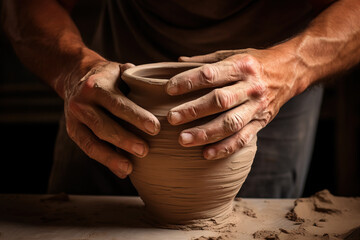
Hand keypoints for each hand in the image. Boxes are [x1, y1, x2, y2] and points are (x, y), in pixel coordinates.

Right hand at [64, 61, 159, 177]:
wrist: (76, 75)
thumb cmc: (109, 76)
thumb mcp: (121, 70)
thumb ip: (138, 82)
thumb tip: (165, 93)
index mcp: (96, 85)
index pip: (117, 103)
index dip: (136, 117)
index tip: (155, 128)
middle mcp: (81, 102)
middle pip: (103, 125)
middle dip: (125, 140)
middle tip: (145, 150)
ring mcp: (74, 118)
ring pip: (92, 141)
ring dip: (112, 157)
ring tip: (130, 168)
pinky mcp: (73, 131)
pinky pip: (89, 149)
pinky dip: (106, 161)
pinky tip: (122, 171)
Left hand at [166, 49, 302, 159]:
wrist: (290, 71)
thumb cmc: (254, 62)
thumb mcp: (233, 54)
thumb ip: (206, 61)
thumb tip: (177, 64)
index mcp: (241, 66)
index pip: (210, 74)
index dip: (188, 82)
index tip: (168, 90)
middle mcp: (250, 86)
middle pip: (219, 101)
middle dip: (194, 111)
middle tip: (172, 118)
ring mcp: (257, 106)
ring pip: (230, 123)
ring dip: (206, 133)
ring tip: (183, 140)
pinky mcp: (262, 122)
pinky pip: (243, 138)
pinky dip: (225, 147)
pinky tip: (206, 154)